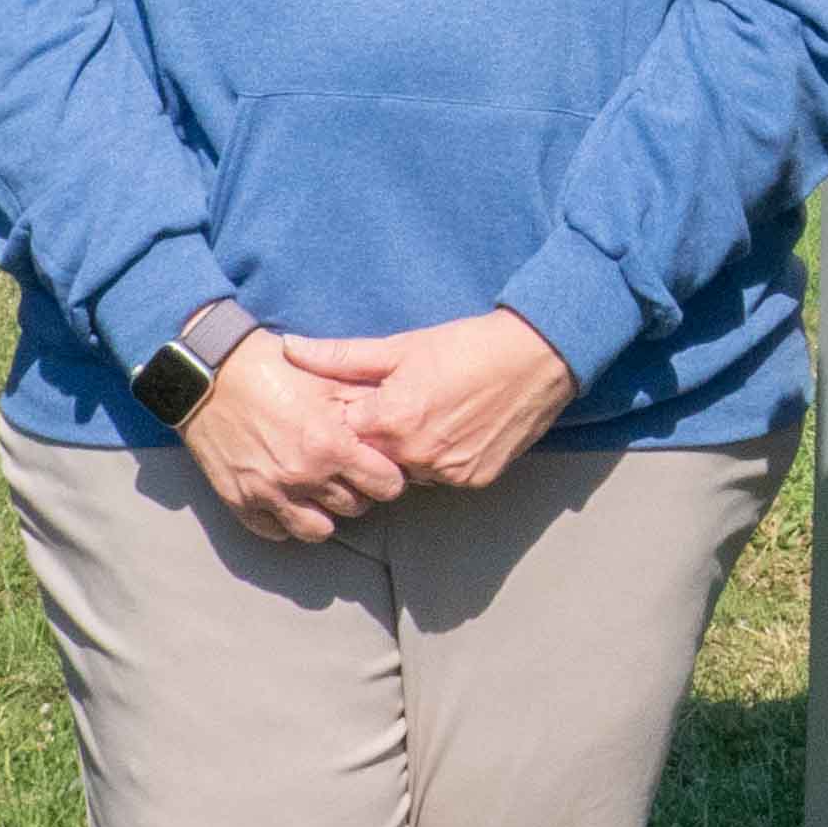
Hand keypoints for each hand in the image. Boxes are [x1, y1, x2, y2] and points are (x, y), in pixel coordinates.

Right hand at [176, 333, 407, 544]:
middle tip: (348, 475)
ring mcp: (270, 494)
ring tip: (320, 493)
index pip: (386, 485)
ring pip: (319, 531)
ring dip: (325, 514)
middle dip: (358, 492)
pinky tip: (287, 498)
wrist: (209, 374)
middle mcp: (303, 476)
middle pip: (355, 509)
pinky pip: (275, 532)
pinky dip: (285, 519)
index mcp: (331, 445)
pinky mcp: (241, 502)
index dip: (387, 476)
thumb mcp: (326, 378)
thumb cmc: (271, 368)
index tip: (378, 467)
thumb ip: (364, 404)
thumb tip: (394, 422)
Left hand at [307, 307, 579, 496]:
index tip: (347, 406)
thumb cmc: (467, 345)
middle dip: (371, 441)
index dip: (341, 420)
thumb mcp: (400, 346)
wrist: (537, 357)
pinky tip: (450, 428)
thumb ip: (340, 356)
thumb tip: (289, 348)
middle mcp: (416, 455)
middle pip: (371, 460)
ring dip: (405, 453)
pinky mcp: (474, 480)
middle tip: (389, 411)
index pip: (340, 437)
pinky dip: (438, 459)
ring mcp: (448, 473)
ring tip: (425, 416)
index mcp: (390, 421)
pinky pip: (440, 477)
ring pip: (406, 472)